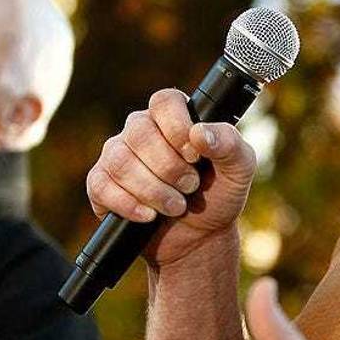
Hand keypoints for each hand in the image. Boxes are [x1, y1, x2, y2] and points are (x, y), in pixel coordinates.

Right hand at [86, 88, 256, 265]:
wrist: (199, 238)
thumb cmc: (218, 195)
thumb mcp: (239, 169)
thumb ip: (229, 144)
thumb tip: (200, 132)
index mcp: (174, 117)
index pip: (164, 101)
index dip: (177, 127)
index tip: (194, 156)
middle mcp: (141, 130)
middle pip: (139, 132)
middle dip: (169, 167)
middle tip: (190, 186)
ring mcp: (117, 155)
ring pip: (120, 161)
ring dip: (153, 190)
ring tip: (176, 206)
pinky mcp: (100, 184)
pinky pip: (102, 185)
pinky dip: (129, 204)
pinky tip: (149, 215)